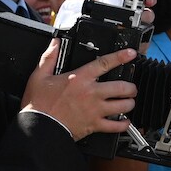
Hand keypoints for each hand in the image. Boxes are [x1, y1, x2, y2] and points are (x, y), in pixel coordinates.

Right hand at [20, 41, 136, 139]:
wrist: (40, 126)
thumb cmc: (39, 104)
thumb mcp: (39, 76)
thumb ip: (49, 58)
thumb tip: (54, 44)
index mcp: (79, 79)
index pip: (104, 63)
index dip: (120, 57)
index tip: (131, 54)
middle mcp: (91, 93)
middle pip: (122, 87)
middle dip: (130, 87)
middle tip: (131, 87)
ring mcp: (95, 110)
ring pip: (123, 106)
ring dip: (129, 103)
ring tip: (129, 102)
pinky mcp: (94, 125)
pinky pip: (115, 126)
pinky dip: (123, 124)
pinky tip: (125, 121)